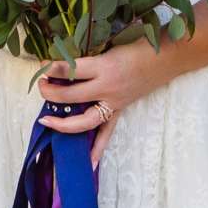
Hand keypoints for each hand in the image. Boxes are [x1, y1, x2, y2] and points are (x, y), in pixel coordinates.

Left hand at [39, 39, 178, 165]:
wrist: (167, 57)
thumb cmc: (138, 45)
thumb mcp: (110, 45)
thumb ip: (89, 56)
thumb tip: (64, 61)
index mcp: (104, 67)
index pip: (70, 70)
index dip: (52, 68)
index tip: (41, 65)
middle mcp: (107, 88)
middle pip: (71, 96)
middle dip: (51, 93)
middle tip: (41, 86)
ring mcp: (114, 103)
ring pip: (84, 121)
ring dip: (63, 123)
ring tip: (46, 120)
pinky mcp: (120, 110)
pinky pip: (106, 133)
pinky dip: (97, 149)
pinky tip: (88, 163)